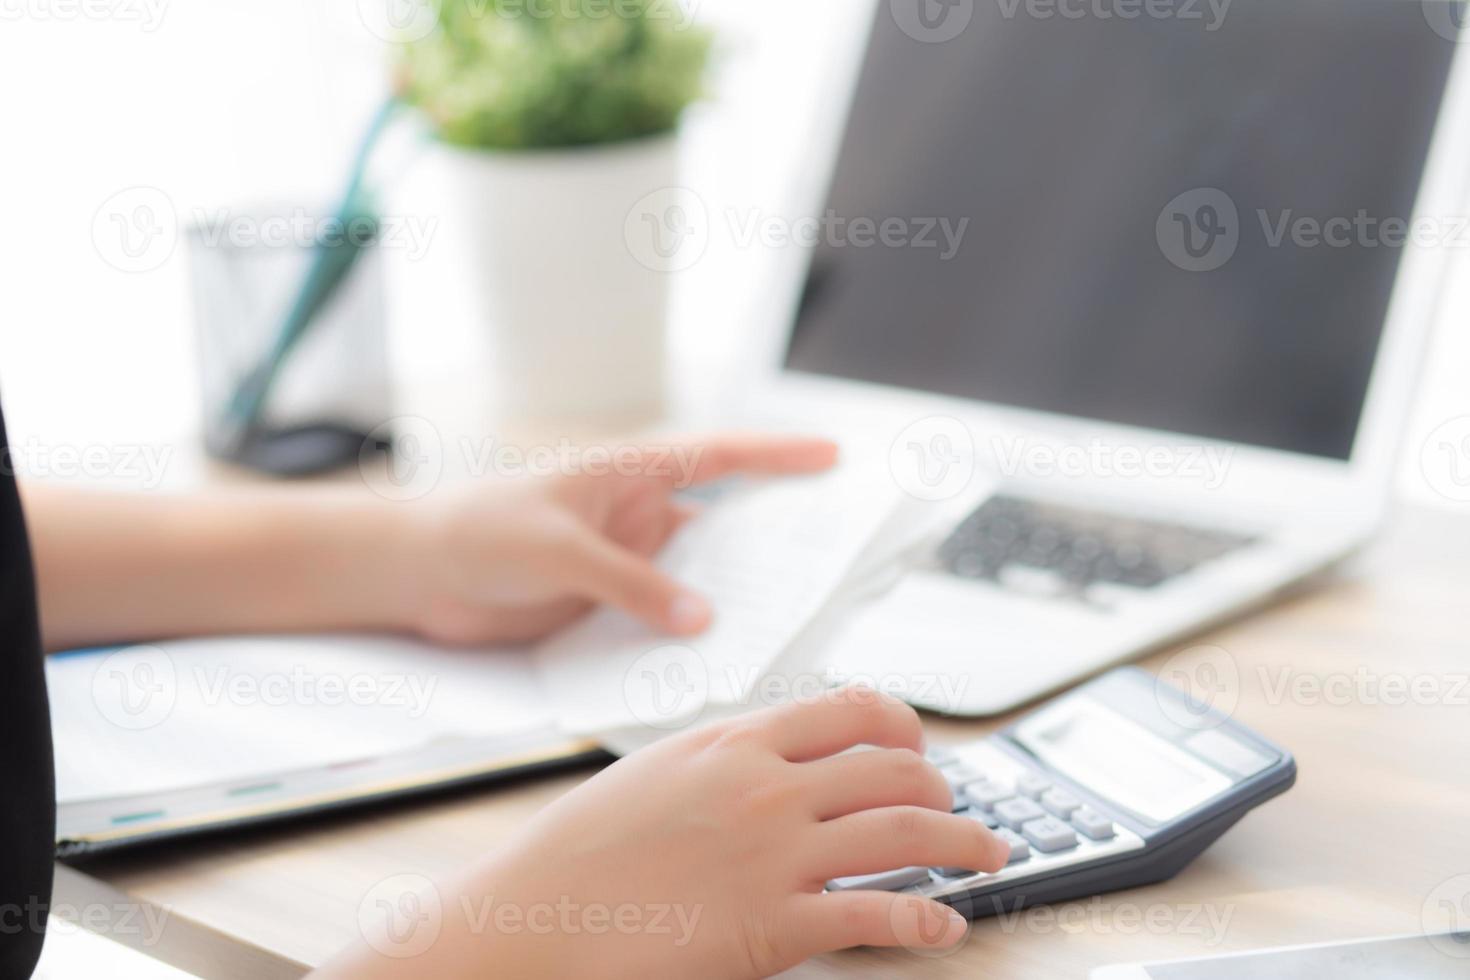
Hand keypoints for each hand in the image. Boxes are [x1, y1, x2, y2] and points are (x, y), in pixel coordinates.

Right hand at [318, 689, 1009, 978]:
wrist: (536, 915)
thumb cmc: (583, 848)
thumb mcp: (657, 772)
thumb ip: (725, 759)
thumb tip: (777, 756)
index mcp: (735, 743)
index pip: (850, 711)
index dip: (903, 726)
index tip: (920, 747)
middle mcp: (766, 789)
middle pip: (894, 772)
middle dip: (944, 790)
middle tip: (959, 810)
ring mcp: (775, 856)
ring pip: (905, 835)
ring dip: (963, 844)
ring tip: (987, 856)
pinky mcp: (774, 926)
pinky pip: (876, 917)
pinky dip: (925, 920)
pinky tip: (944, 924)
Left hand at [404, 434, 837, 645]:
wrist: (418, 575)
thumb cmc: (481, 532)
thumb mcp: (559, 551)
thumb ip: (630, 583)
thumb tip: (702, 621)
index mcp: (630, 474)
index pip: (717, 458)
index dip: (776, 458)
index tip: (833, 459)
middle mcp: (639, 516)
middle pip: (723, 528)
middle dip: (775, 544)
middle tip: (833, 568)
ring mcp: (627, 563)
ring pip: (698, 583)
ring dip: (733, 604)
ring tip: (789, 629)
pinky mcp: (608, 607)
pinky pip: (662, 623)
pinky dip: (687, 642)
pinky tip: (716, 666)